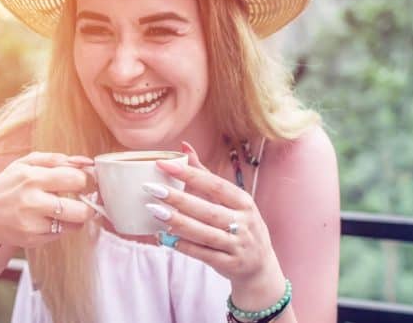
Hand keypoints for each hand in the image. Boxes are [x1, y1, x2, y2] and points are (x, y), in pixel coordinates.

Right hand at [0, 152, 96, 248]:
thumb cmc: (7, 185)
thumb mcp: (25, 164)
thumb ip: (57, 159)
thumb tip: (86, 162)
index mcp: (32, 178)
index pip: (77, 180)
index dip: (85, 180)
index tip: (82, 182)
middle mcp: (32, 202)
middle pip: (81, 210)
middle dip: (88, 205)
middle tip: (83, 200)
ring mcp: (33, 224)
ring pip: (75, 225)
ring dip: (76, 217)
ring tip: (66, 210)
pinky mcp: (32, 240)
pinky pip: (61, 234)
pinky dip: (60, 227)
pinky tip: (48, 219)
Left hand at [146, 143, 283, 291]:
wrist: (260, 265)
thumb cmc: (240, 225)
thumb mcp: (232, 200)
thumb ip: (205, 175)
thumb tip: (183, 147)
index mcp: (244, 202)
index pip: (216, 185)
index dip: (190, 174)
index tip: (163, 164)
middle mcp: (244, 223)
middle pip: (208, 210)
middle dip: (178, 199)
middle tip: (152, 188)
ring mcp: (237, 245)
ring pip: (204, 233)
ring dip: (178, 222)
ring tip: (154, 210)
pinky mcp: (229, 264)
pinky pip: (203, 254)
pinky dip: (183, 246)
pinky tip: (164, 237)